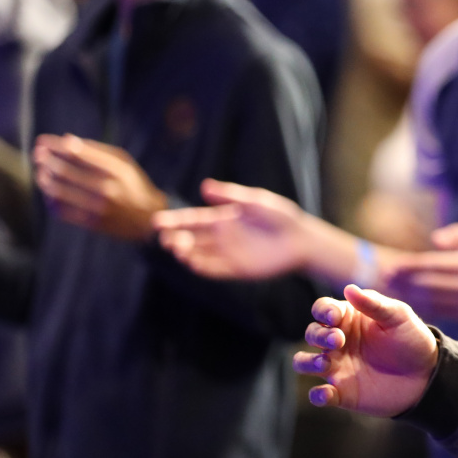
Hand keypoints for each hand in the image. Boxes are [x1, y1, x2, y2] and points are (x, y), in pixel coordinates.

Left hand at [33, 134, 166, 240]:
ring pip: (59, 191)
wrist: (148, 218)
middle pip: (65, 170)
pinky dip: (51, 199)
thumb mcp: (124, 162)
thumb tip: (67, 139)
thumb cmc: (133, 185)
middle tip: (37, 154)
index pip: (78, 153)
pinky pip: (61, 210)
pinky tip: (49, 192)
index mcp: (116, 169)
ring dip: (44, 179)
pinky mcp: (91, 222)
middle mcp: (107, 187)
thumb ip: (98, 150)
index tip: (42, 141)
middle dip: (46, 160)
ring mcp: (98, 207)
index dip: (56, 146)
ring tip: (40, 172)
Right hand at [153, 178, 310, 278]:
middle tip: (167, 239)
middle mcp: (221, 237)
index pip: (193, 220)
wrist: (300, 240)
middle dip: (175, 239)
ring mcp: (227, 253)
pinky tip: (192, 262)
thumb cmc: (280, 217)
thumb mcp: (256, 202)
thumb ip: (231, 196)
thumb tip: (204, 187)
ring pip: (198, 255)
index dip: (174, 221)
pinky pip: (213, 270)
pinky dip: (200, 267)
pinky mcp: (236, 269)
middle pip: (190, 239)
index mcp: (223, 218)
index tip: (157, 222)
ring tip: (178, 249)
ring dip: (185, 253)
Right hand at [292, 284, 438, 415]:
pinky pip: (318, 395)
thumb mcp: (398, 316)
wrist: (427, 374)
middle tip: (339, 340)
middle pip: (311, 333)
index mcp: (349, 318)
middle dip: (318, 335)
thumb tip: (349, 288)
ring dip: (308, 362)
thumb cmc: (411, 339)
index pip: (322, 309)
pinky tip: (327, 394)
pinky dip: (317, 395)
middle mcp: (338, 341)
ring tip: (326, 363)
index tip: (335, 317)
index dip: (323, 311)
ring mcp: (337, 366)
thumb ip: (374, 304)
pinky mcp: (342, 392)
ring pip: (304, 362)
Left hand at [381, 223, 457, 323]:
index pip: (435, 265)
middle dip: (404, 281)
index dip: (411, 266)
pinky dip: (418, 305)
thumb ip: (457, 234)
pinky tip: (404, 299)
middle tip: (384, 277)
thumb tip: (435, 240)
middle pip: (429, 284)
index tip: (393, 265)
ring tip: (389, 288)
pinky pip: (437, 311)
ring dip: (407, 295)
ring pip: (431, 300)